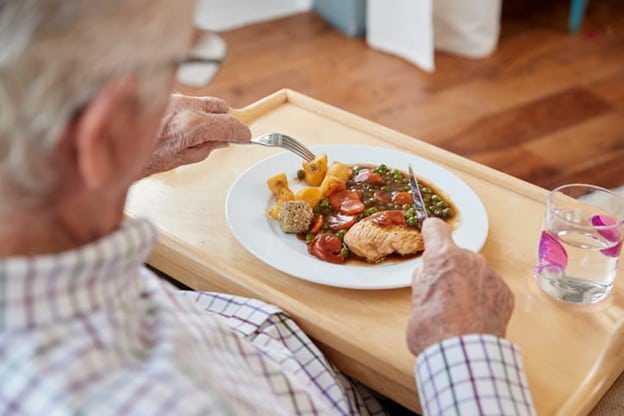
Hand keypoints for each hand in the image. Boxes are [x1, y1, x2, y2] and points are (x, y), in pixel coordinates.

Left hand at [142, 94, 250, 176]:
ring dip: (206, 114)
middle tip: (224, 135)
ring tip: (198, 133)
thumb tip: (220, 142)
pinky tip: (178, 126)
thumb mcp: (179, 161)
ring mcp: (172, 99)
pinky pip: (183, 101)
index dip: (241, 132)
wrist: (109, 150)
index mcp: (193, 125)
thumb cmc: (139, 159)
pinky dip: (188, 111)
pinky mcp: (160, 97)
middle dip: (225, 120)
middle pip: (220, 106)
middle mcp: (184, 106)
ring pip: (202, 101)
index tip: (245, 137)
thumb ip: (205, 149)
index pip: (229, 124)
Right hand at [406, 218, 513, 356]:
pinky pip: (490, 288)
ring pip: (475, 272)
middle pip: (457, 254)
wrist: (463, 356)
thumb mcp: (415, 300)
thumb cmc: (433, 329)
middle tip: (441, 293)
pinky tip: (475, 317)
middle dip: (450, 268)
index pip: (436, 228)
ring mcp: (490, 275)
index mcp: (442, 257)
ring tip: (460, 310)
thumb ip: (424, 280)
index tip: (430, 234)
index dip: (431, 232)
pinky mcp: (505, 292)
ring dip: (468, 283)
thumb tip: (429, 274)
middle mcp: (470, 259)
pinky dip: (483, 298)